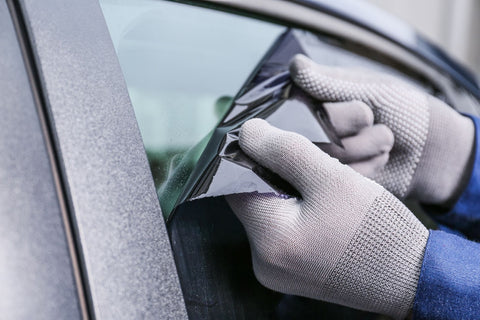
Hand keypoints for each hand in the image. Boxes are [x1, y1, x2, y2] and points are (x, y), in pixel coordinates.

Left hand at [226, 119, 427, 318]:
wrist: (411, 276)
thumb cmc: (376, 227)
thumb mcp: (332, 178)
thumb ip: (285, 151)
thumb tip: (248, 132)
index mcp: (269, 240)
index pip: (234, 186)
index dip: (249, 157)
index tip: (271, 140)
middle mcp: (263, 262)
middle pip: (251, 200)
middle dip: (271, 174)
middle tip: (302, 160)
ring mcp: (276, 271)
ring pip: (267, 214)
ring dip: (283, 191)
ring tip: (313, 182)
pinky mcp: (290, 273)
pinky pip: (280, 232)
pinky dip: (292, 211)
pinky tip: (317, 203)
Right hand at [290, 54, 474, 204]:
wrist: (433, 154)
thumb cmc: (406, 111)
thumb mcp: (374, 91)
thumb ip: (331, 84)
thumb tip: (294, 65)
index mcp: (321, 95)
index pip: (299, 94)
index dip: (334, 105)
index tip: (364, 110)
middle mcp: (314, 123)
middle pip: (321, 123)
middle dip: (357, 123)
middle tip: (375, 120)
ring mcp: (322, 153)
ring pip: (330, 152)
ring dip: (367, 147)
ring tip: (384, 143)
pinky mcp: (333, 178)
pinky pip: (339, 175)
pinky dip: (368, 168)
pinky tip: (379, 162)